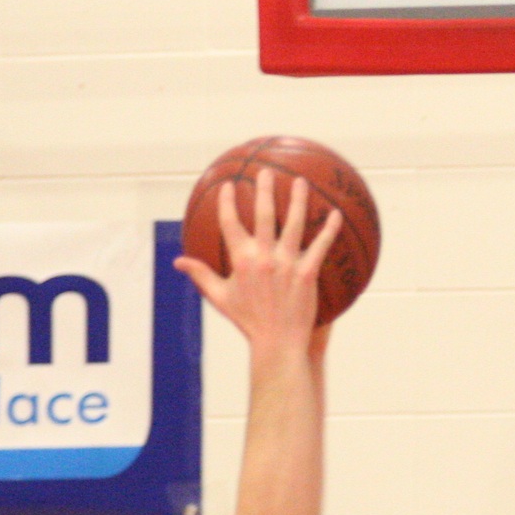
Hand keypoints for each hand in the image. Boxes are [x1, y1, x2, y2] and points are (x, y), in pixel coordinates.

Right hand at [174, 174, 342, 367]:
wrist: (277, 342)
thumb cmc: (248, 320)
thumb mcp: (220, 297)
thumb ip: (200, 275)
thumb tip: (178, 261)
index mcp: (241, 261)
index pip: (231, 224)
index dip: (228, 203)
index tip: (228, 186)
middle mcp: (264, 258)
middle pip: (264, 215)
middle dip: (264, 190)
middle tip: (265, 172)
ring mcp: (287, 264)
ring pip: (294, 224)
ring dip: (297, 200)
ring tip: (300, 181)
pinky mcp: (307, 273)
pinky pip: (321, 246)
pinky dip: (329, 229)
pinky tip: (336, 213)